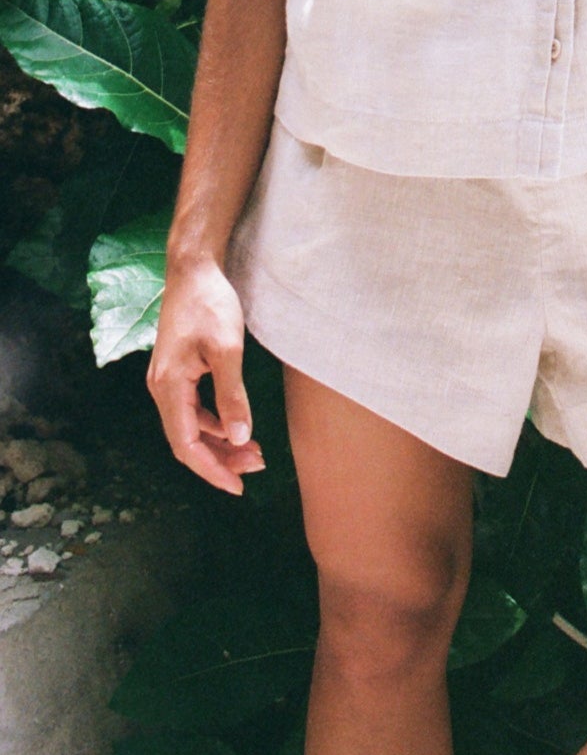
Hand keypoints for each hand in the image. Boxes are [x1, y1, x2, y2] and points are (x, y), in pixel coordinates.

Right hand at [147, 258, 264, 494]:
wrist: (194, 268)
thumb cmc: (209, 303)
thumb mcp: (227, 349)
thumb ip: (232, 395)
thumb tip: (240, 438)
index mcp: (169, 386)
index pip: (186, 445)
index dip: (212, 470)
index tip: (238, 487)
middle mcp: (161, 388)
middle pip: (188, 440)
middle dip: (221, 458)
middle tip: (258, 466)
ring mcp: (167, 379)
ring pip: (192, 426)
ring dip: (221, 441)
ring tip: (255, 450)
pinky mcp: (177, 371)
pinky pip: (194, 409)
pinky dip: (216, 422)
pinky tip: (238, 424)